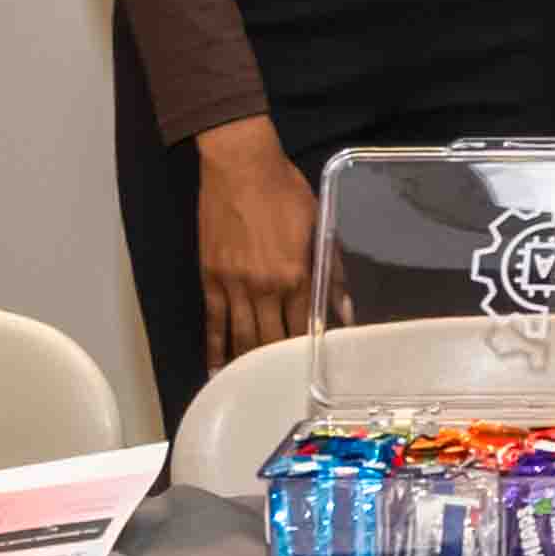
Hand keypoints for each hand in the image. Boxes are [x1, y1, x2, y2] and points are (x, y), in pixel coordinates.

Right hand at [194, 119, 316, 369]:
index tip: (313, 372)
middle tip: (284, 388)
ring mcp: (234, 285)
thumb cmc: (284, 191)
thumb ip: (332, 270)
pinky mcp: (211, 278)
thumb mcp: (318, 225)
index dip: (308, 352)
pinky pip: (213, 321)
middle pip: (272, 340)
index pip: (304, 327)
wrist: (241, 167)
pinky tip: (217, 367)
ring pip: (242, 337)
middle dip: (279, 366)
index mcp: (296, 276)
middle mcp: (265, 287)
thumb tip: (344, 309)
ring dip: (247, 365)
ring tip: (253, 389)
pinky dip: (215, 347)